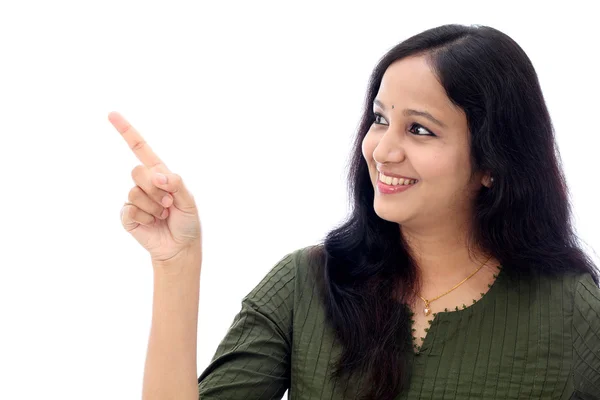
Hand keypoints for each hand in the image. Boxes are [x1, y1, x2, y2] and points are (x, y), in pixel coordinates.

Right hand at [109, 112, 201, 264]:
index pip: (140, 148)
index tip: (112, 114)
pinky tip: (151, 223)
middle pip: (138, 171)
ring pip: (135, 192)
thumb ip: (176, 183)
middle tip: (168, 203)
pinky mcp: (127, 215)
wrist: (180, 247)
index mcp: (160, 173)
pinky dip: (145, 217)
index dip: (126, 131)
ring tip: (163, 214)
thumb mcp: (188, 200)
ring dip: (153, 206)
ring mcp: (134, 199)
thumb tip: (157, 175)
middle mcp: (145, 183)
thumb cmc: (187, 221)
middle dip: (156, 188)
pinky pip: (130, 209)